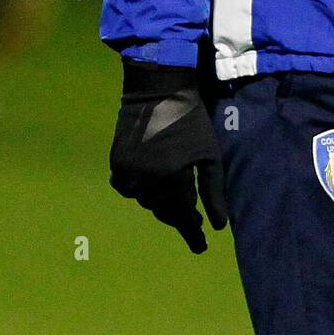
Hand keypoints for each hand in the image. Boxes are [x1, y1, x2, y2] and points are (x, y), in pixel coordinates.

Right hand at [109, 60, 227, 251]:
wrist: (159, 88)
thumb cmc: (192, 120)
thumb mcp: (210, 154)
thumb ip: (213, 191)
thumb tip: (217, 226)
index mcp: (172, 178)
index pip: (182, 215)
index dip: (191, 231)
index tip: (201, 246)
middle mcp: (146, 179)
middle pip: (162, 210)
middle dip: (178, 216)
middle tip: (192, 221)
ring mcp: (127, 170)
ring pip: (144, 200)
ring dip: (160, 203)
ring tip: (176, 200)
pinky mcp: (116, 160)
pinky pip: (126, 187)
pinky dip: (138, 190)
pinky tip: (151, 187)